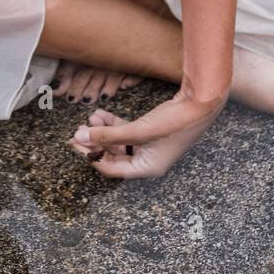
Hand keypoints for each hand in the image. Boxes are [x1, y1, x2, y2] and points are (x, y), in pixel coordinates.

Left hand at [66, 88, 227, 179]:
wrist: (200, 104)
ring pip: (118, 142)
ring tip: (91, 117)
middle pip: (112, 156)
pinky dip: (114, 124)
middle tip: (77, 131)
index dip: (90, 156)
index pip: (110, 168)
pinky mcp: (150, 132)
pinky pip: (126, 132)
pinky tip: (101, 114)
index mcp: (146, 168)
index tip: (74, 144)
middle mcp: (147, 161)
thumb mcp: (137, 130)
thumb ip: (107, 134)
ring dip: (103, 131)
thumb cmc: (173, 122)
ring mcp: (149, 147)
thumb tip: (81, 137)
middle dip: (95, 142)